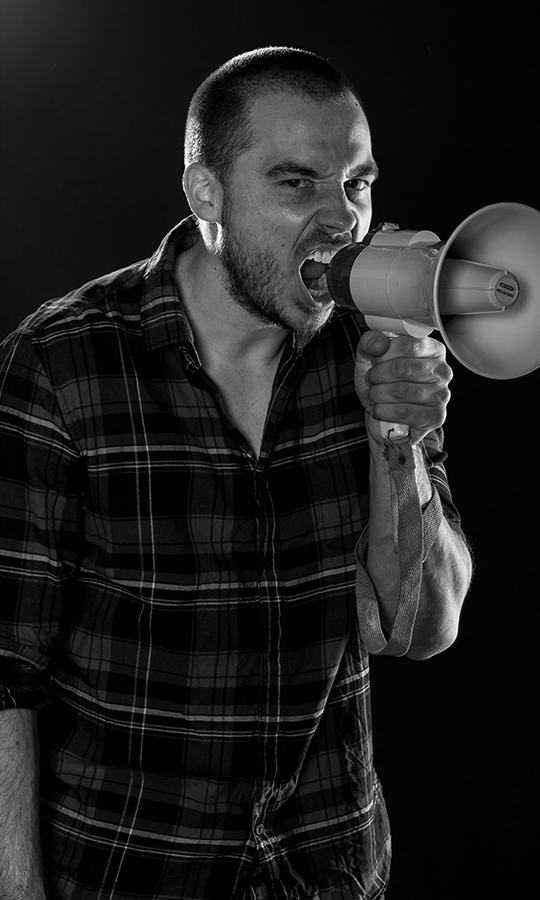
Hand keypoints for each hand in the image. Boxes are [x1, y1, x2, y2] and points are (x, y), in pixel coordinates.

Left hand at [355, 330, 452, 445]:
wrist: (385, 418)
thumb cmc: (383, 384)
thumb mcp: (370, 357)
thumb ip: (370, 342)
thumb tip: (379, 343)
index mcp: (432, 349)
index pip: (407, 345)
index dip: (384, 354)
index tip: (376, 361)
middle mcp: (442, 370)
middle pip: (402, 368)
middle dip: (377, 375)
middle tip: (371, 380)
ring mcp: (441, 394)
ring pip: (401, 391)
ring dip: (377, 394)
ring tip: (373, 394)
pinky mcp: (435, 416)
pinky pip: (402, 412)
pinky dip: (382, 411)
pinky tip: (379, 409)